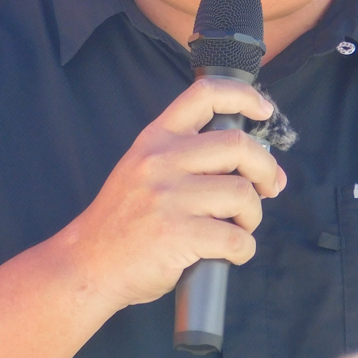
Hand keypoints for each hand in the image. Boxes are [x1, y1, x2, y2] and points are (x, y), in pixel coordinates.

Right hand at [55, 78, 286, 310]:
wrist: (88, 263)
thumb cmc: (124, 220)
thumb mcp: (142, 168)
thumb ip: (185, 155)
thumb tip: (249, 160)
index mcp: (156, 137)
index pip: (204, 94)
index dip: (243, 96)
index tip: (263, 110)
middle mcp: (162, 159)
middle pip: (239, 144)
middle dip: (266, 169)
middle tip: (269, 188)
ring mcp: (168, 196)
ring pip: (242, 193)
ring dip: (253, 215)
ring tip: (240, 226)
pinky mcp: (177, 234)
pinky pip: (235, 237)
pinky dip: (244, 249)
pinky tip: (232, 252)